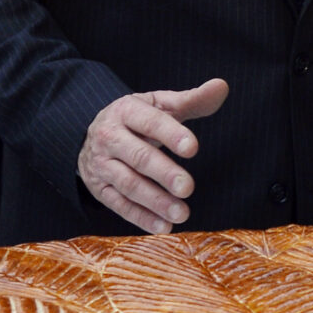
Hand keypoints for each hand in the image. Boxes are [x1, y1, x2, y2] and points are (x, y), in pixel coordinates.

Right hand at [78, 79, 228, 232]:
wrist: (90, 134)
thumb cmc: (136, 119)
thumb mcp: (159, 104)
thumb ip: (192, 99)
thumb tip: (222, 87)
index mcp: (126, 111)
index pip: (150, 122)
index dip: (171, 134)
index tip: (193, 148)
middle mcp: (110, 137)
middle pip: (138, 156)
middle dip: (163, 173)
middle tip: (188, 186)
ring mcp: (102, 165)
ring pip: (128, 184)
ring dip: (155, 201)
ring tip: (182, 213)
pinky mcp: (99, 189)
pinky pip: (119, 205)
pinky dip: (141, 218)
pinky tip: (164, 226)